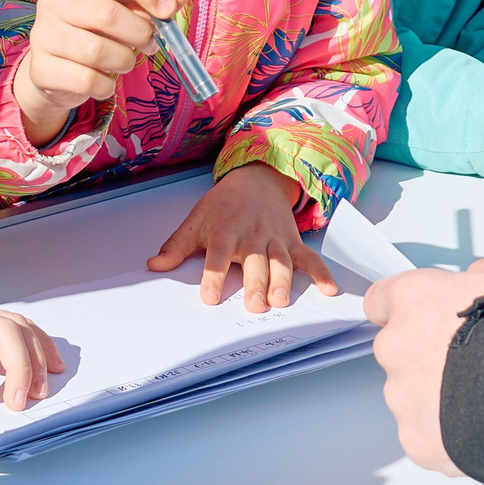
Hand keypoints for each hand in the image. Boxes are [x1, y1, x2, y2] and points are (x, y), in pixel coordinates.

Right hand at [10, 0, 192, 144]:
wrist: (57, 72)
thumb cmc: (97, 32)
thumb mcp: (127, 9)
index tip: (168, 10)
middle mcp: (55, 1)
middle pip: (107, 14)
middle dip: (140, 33)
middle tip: (150, 44)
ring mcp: (44, 35)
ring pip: (97, 51)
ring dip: (124, 61)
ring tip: (124, 62)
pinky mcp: (42, 69)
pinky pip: (87, 80)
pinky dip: (107, 86)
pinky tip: (105, 81)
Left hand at [147, 163, 331, 310]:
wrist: (257, 179)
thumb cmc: (224, 205)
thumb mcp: (197, 220)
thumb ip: (177, 246)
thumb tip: (154, 266)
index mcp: (226, 230)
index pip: (218, 255)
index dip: (214, 275)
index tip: (210, 296)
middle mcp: (252, 235)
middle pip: (254, 261)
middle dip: (255, 283)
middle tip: (254, 305)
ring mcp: (275, 238)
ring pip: (280, 261)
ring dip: (282, 280)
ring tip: (281, 301)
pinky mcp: (293, 242)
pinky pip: (309, 258)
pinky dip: (321, 272)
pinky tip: (329, 288)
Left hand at [365, 252, 483, 475]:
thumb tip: (480, 277)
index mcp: (411, 299)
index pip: (381, 301)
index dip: (407, 310)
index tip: (424, 318)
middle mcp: (395, 347)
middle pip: (398, 352)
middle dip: (426, 357)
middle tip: (471, 364)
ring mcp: (403, 398)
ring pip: (410, 398)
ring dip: (437, 399)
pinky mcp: (418, 441)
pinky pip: (427, 437)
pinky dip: (449, 437)